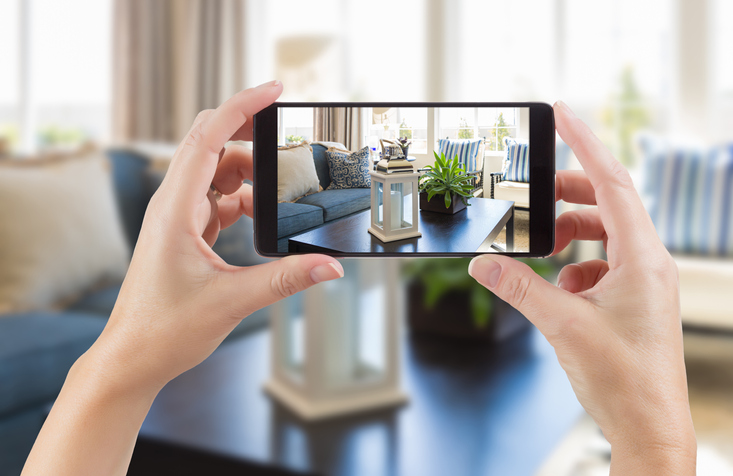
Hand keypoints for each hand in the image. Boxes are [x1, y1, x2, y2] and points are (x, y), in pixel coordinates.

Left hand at [22, 81, 343, 475]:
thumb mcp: (232, 301)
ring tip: (279, 193)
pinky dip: (241, 199)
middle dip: (249, 133)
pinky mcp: (184, 233)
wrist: (132, 358)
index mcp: (175, 209)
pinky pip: (215, 199)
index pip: (208, 137)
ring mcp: (176, 218)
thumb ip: (285, 279)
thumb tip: (330, 267)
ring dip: (248, 174)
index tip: (274, 90)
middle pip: (210, 144)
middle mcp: (172, 205)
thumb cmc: (164, 330)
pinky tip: (260, 217)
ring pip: (215, 172)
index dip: (242, 107)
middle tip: (287, 136)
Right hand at [469, 102, 695, 474]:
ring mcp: (645, 282)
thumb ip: (519, 287)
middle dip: (569, 195)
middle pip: (608, 204)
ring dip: (571, 233)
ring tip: (543, 245)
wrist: (648, 425)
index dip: (585, 144)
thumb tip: (482, 264)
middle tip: (535, 195)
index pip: (613, 182)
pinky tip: (560, 285)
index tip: (563, 115)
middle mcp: (649, 263)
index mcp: (642, 258)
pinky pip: (604, 262)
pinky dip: (577, 263)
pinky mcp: (635, 299)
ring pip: (606, 234)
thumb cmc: (623, 379)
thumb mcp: (561, 325)